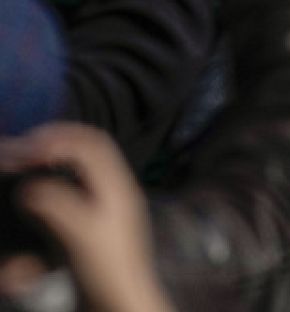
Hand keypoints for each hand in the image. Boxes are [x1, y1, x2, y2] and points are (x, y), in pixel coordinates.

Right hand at [0, 124, 171, 311]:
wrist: (121, 301)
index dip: (58, 138)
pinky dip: (55, 181)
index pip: (90, 144)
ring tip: (27, 161)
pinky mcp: (95, 221)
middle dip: (55, 142)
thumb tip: (29, 187)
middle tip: (23, 149)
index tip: (26, 149)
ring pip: (82, 166)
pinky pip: (76, 187)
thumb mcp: (80, 234)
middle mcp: (116, 189)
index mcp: (117, 185)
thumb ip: (56, 205)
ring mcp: (108, 204)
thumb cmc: (106, 268)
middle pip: (87, 149)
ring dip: (55, 158)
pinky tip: (38, 190)